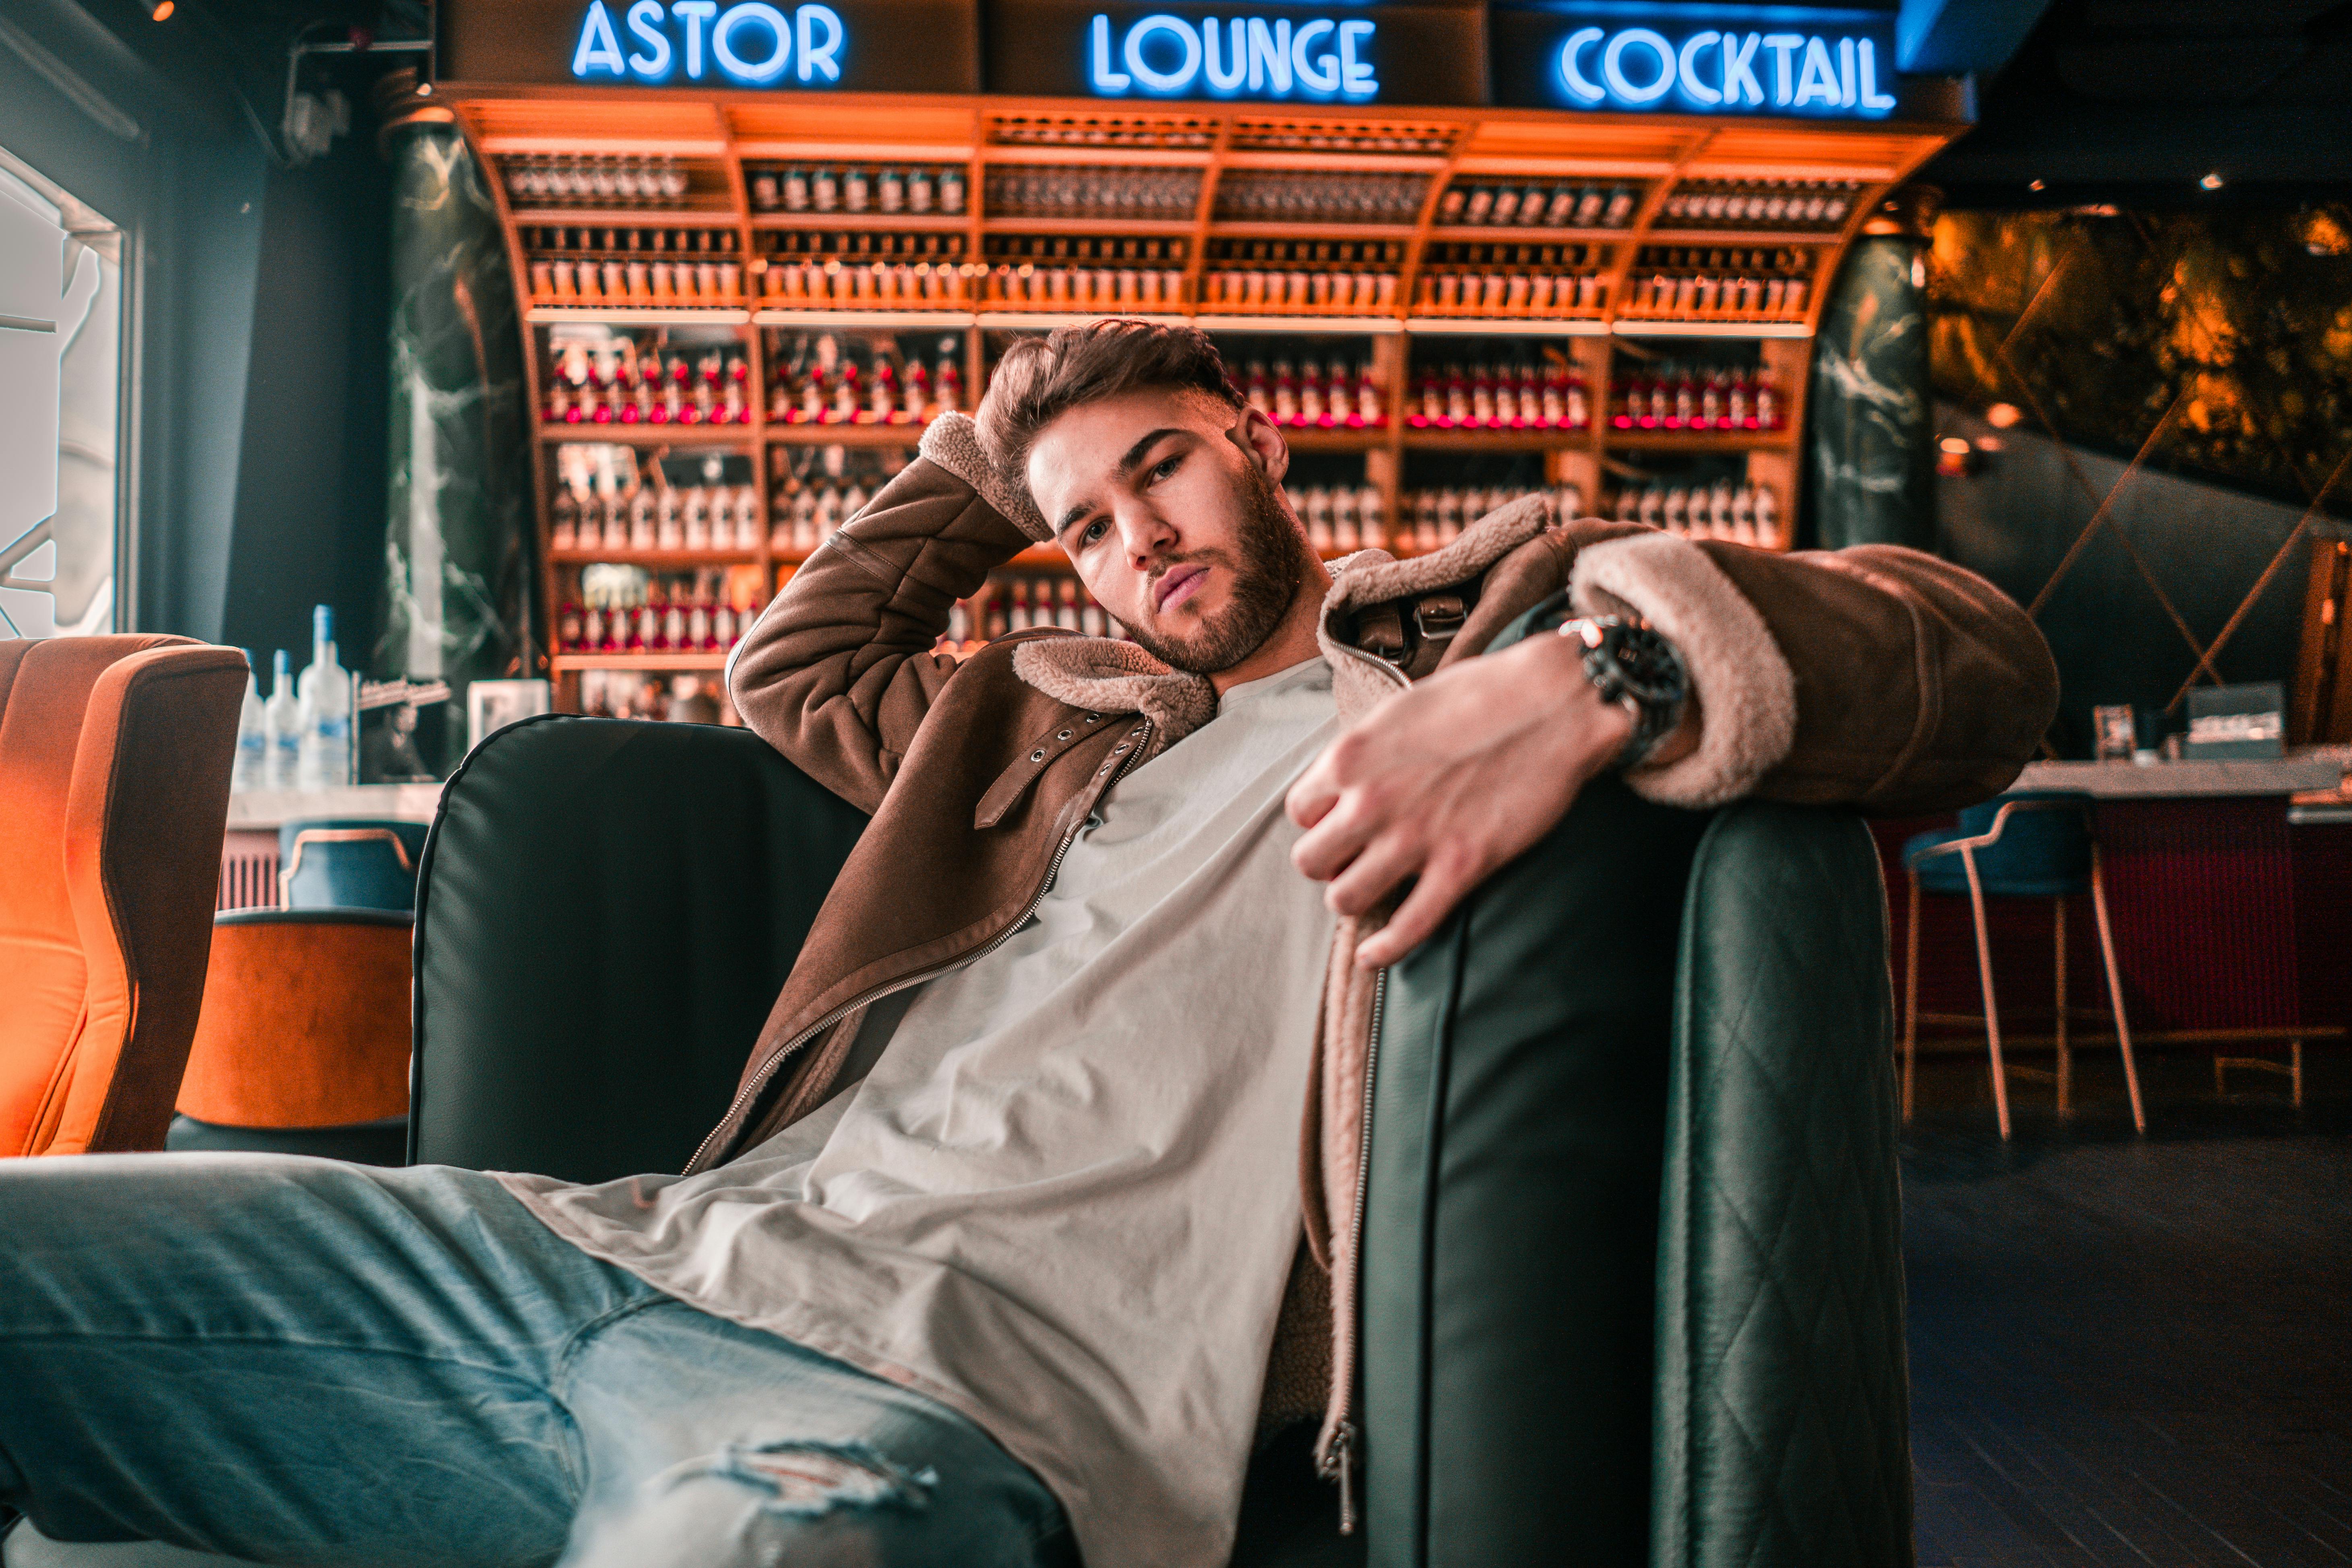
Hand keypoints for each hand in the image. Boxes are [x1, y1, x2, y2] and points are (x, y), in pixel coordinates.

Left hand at [1287, 633, 1659, 968]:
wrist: (1555, 703)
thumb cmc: (1482, 696)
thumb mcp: (1401, 711)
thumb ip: (1367, 754)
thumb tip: (1348, 783)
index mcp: (1352, 757)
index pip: (1299, 811)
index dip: (1317, 821)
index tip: (1337, 821)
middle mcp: (1371, 801)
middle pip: (1310, 861)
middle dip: (1327, 863)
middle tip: (1352, 858)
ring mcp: (1415, 838)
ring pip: (1345, 898)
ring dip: (1353, 899)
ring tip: (1371, 890)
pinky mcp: (1460, 867)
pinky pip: (1406, 928)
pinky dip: (1384, 948)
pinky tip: (1374, 954)